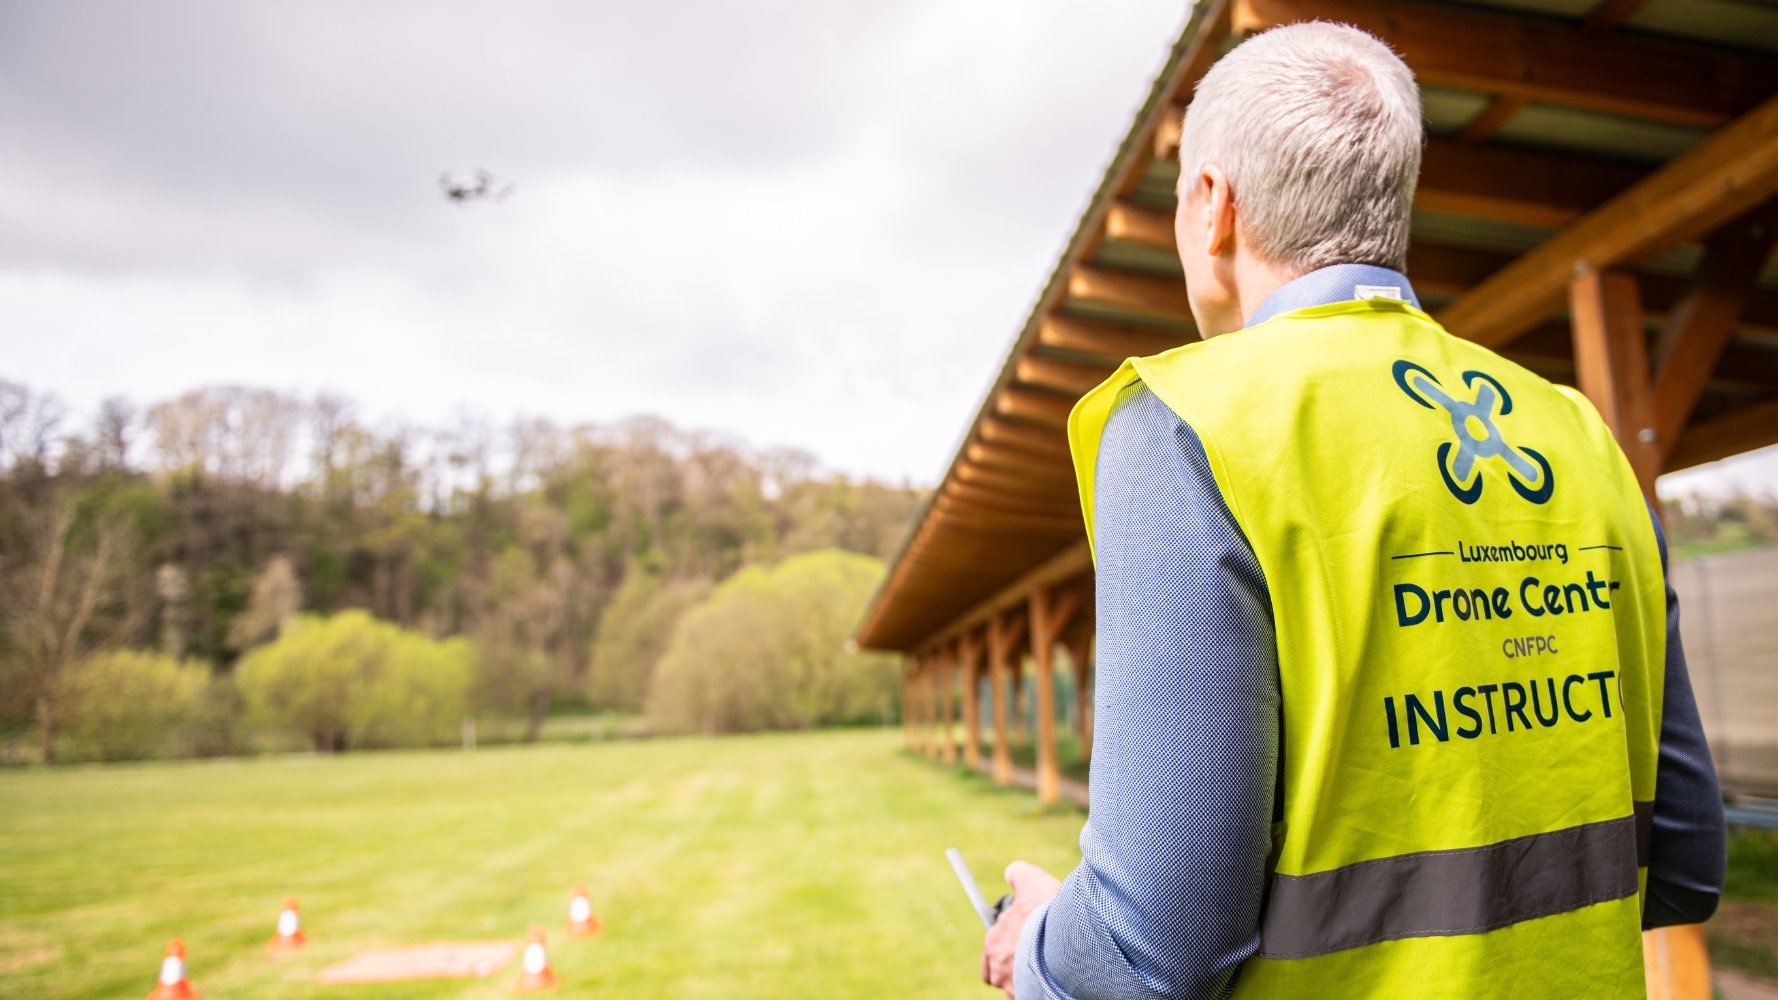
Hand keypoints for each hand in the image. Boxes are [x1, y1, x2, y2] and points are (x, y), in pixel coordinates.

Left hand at [980, 861, 1061, 997]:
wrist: (1070, 936)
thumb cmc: (1049, 910)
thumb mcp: (1032, 881)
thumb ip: (1018, 875)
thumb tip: (1011, 873)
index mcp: (994, 942)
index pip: (990, 955)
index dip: (1005, 951)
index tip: (1020, 946)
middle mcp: (998, 968)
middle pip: (1002, 975)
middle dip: (1015, 969)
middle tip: (1034, 959)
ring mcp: (1014, 986)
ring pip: (1017, 988)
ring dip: (1028, 981)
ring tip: (1047, 969)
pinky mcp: (1030, 997)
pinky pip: (1032, 995)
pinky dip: (1040, 990)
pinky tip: (1053, 979)